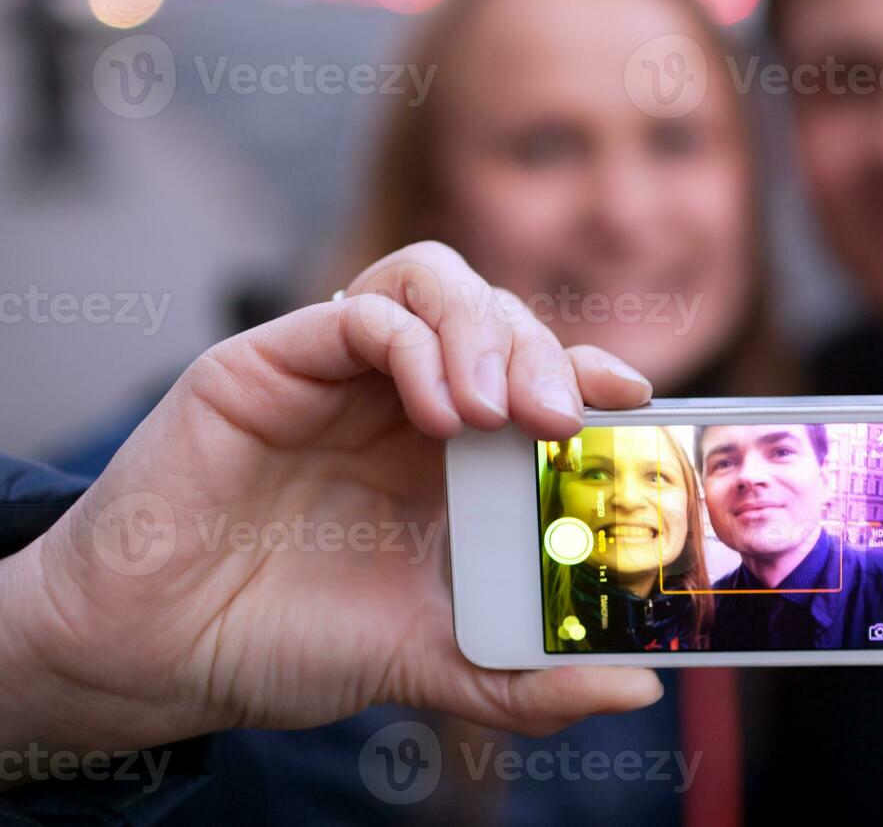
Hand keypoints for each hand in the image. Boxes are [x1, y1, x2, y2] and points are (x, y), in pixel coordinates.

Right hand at [0, 242, 661, 754]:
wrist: (158, 656)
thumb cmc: (287, 641)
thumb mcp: (432, 660)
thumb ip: (529, 678)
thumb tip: (638, 684)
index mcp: (449, 451)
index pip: (537, 375)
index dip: (590, 374)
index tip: (636, 404)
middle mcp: (401, 398)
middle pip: (498, 318)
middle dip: (547, 354)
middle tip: (565, 419)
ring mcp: (339, 371)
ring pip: (434, 284)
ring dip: (486, 332)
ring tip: (500, 411)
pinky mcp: (272, 360)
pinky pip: (360, 312)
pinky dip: (414, 344)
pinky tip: (438, 411)